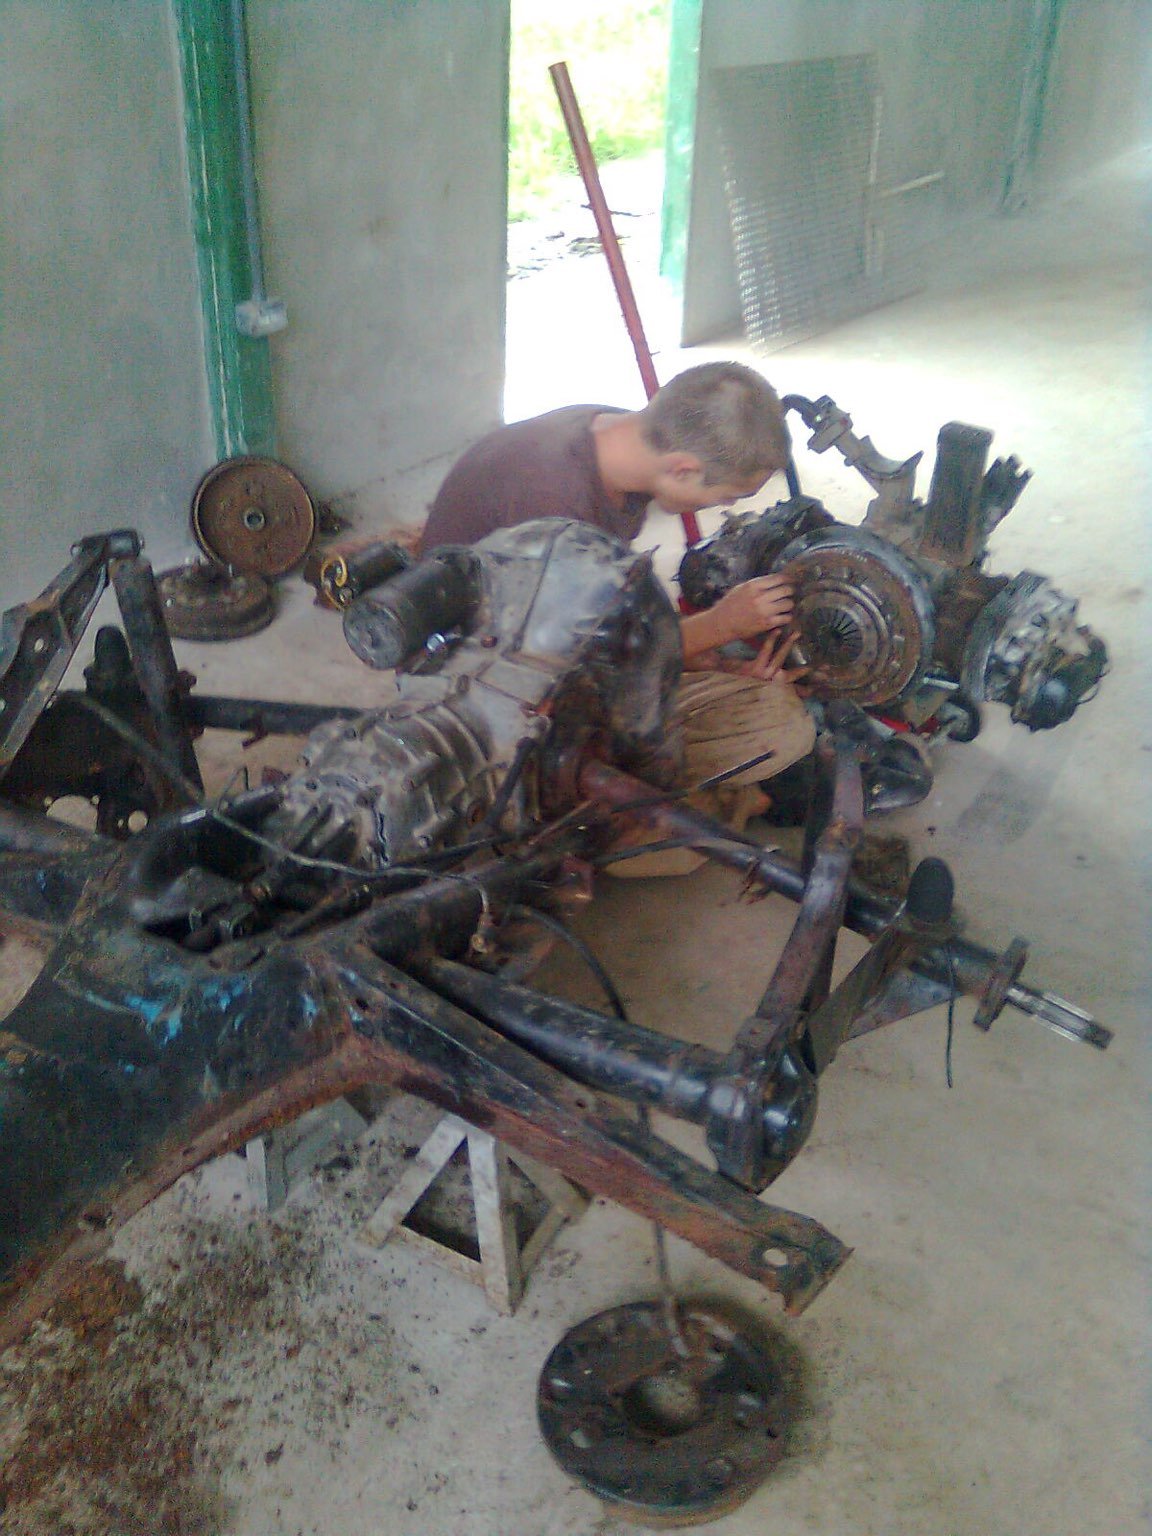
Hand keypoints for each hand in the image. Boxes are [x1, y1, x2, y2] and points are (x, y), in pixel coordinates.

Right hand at [680, 574, 796, 663]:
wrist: (722, 623)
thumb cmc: (730, 604)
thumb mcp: (741, 588)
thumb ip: (758, 584)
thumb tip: (776, 580)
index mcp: (753, 585)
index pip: (778, 578)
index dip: (787, 579)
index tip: (790, 581)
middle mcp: (760, 597)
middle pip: (786, 590)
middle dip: (789, 591)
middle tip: (788, 594)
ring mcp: (764, 611)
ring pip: (788, 604)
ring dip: (788, 604)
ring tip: (784, 606)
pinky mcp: (767, 624)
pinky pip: (786, 617)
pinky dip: (786, 616)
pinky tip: (782, 616)